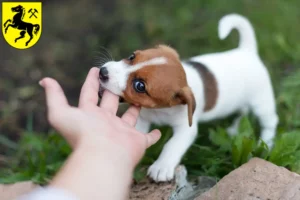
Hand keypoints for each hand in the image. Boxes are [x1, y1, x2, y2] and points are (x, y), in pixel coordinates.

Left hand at [39, 67, 160, 165]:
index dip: (91, 81)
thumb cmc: (83, 135)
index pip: (89, 94)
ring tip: (138, 96)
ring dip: (133, 108)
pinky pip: (148, 138)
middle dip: (113, 90)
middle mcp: (106, 122)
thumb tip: (44, 80)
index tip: (96, 69)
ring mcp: (122, 132)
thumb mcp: (61, 113)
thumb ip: (54, 96)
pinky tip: (158, 131)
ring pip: (130, 117)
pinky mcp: (137, 141)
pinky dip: (154, 135)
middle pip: (110, 102)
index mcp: (90, 115)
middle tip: (120, 77)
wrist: (103, 157)